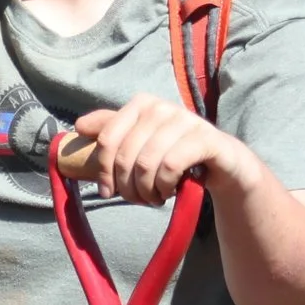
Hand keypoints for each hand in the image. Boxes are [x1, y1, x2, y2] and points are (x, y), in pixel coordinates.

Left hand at [72, 94, 252, 206]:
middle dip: (127, 186)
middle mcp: (161, 107)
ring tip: (153, 198)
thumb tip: (79, 126)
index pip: (107, 139)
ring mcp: (185, 120)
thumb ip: (112, 131)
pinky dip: (165, 185)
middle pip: (125, 155)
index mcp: (141, 104)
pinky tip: (170, 192)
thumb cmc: (175, 153)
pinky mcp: (205, 139)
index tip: (107, 191)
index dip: (102, 170)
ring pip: (146, 163)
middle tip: (137, 200)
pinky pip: (170, 166)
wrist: (224, 163)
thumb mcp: (142, 142)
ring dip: (146, 190)